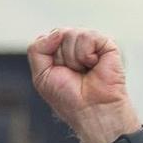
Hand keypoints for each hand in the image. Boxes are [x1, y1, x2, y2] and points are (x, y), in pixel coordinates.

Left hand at [27, 28, 139, 142]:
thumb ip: (37, 50)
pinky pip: (87, 37)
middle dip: (60, 58)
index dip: (48, 54)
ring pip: (71, 34)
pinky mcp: (106, 44)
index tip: (57, 73)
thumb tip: (58, 32)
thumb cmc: (67, 97)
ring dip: (73, 59)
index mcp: (60, 51)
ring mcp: (91, 43)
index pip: (47, 37)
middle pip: (59, 34)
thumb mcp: (41, 75)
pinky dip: (86, 55)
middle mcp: (75, 44)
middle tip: (72, 74)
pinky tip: (93, 65)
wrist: (90, 110)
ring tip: (84, 71)